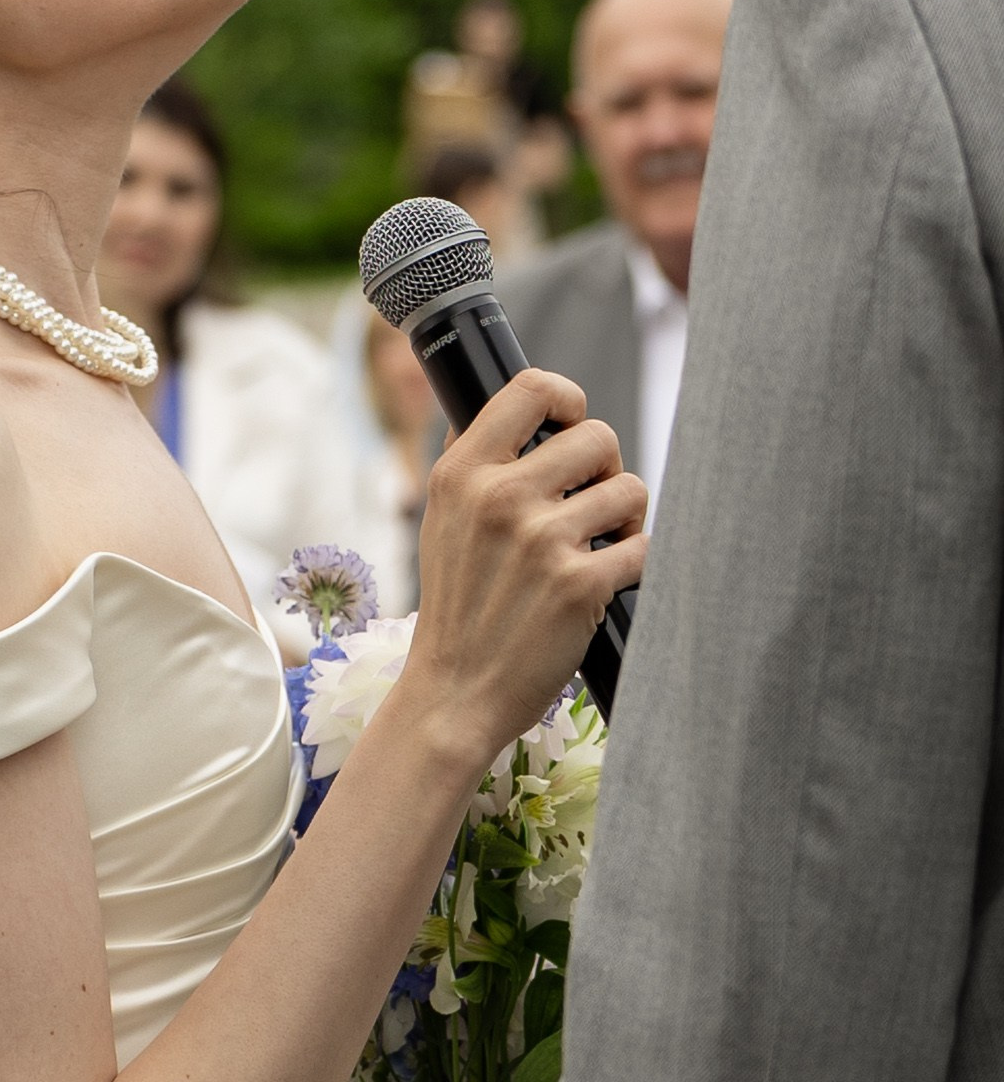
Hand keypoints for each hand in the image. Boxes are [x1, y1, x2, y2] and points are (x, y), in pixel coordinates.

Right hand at [409, 369, 648, 765]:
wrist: (455, 692)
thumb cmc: (457, 606)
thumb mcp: (440, 521)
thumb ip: (470, 463)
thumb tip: (502, 405)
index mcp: (462, 474)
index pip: (532, 389)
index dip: (569, 400)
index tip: (572, 427)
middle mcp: (500, 498)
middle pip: (597, 438)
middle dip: (605, 470)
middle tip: (589, 506)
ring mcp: (542, 541)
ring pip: (630, 490)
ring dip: (624, 520)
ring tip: (596, 547)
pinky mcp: (580, 585)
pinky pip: (642, 547)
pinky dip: (633, 564)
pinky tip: (603, 582)